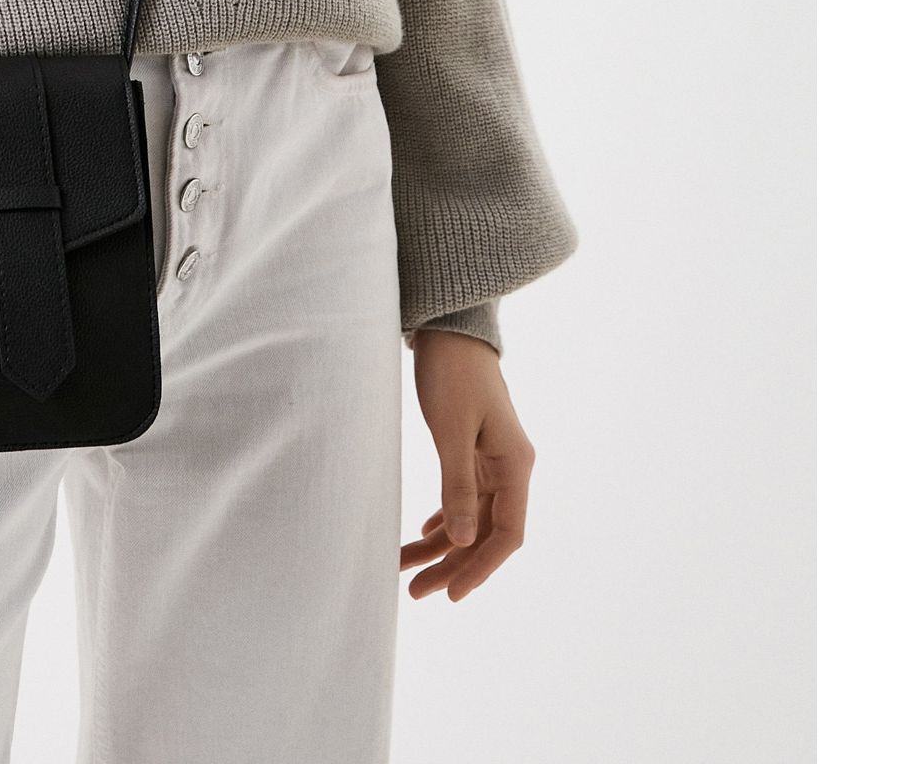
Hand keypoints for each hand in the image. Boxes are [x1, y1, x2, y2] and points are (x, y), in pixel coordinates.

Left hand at [401, 330, 534, 603]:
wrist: (448, 326)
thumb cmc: (451, 372)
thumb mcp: (451, 430)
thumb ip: (456, 486)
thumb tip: (458, 541)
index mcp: (515, 464)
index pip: (507, 534)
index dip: (480, 568)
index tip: (452, 594)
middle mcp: (509, 466)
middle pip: (486, 532)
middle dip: (452, 564)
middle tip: (415, 592)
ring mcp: (492, 459)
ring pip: (469, 517)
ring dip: (441, 544)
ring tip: (405, 569)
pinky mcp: (473, 448)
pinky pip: (462, 496)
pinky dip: (443, 517)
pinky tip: (424, 532)